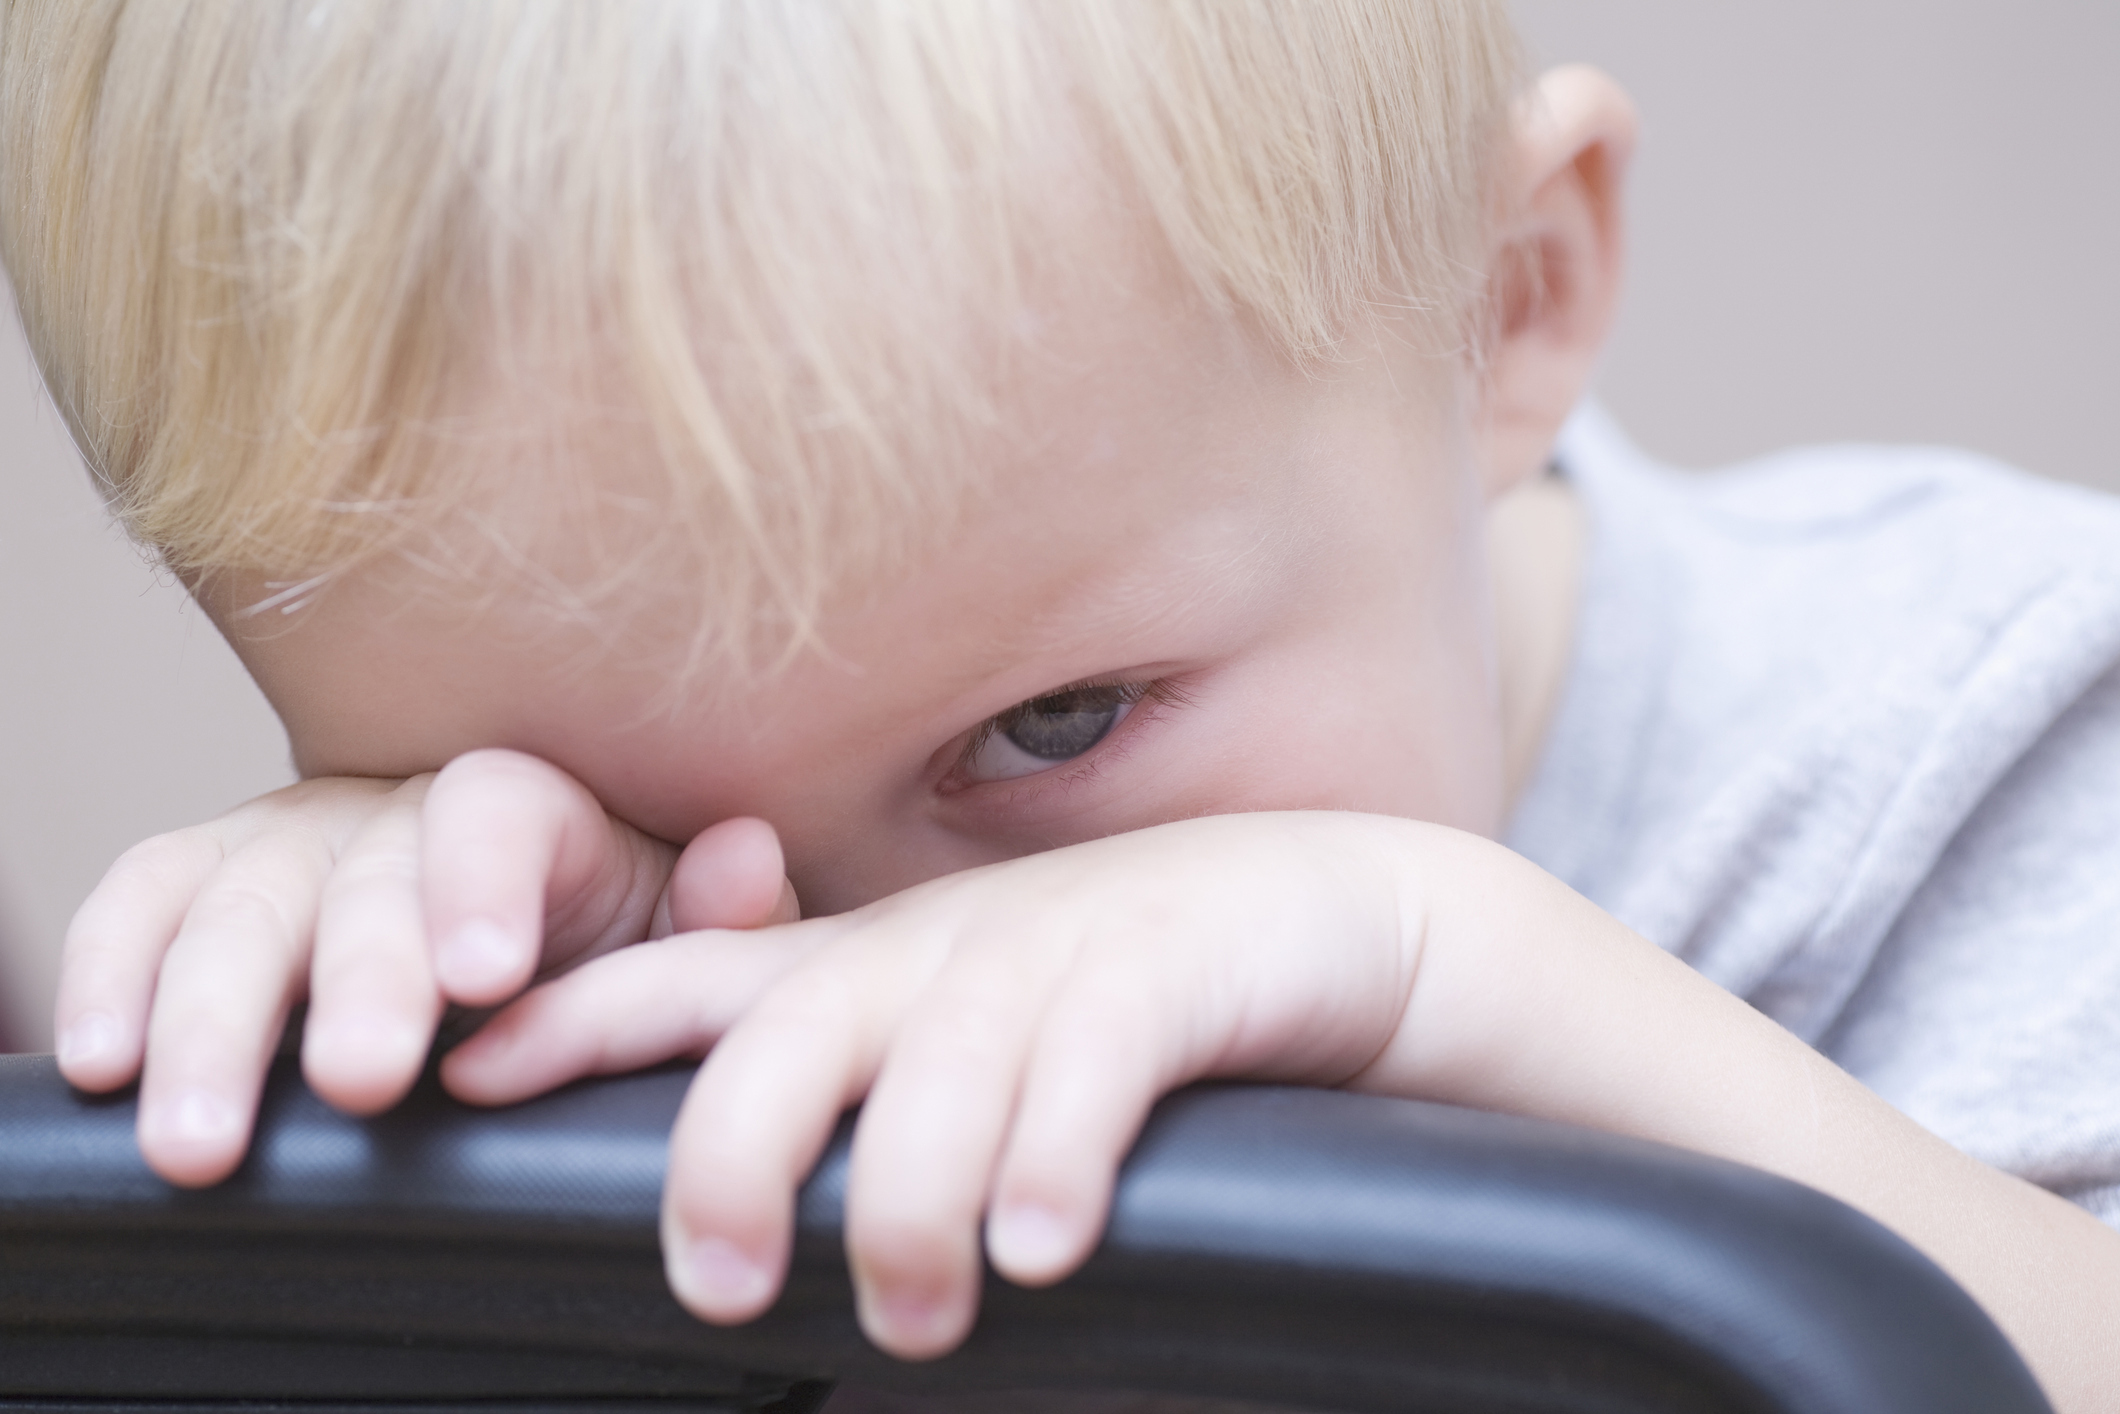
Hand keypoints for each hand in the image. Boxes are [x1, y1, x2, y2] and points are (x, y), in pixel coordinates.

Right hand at [54, 748, 794, 1186]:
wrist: (519, 927)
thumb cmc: (605, 940)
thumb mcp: (679, 935)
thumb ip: (713, 914)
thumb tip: (747, 859)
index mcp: (525, 812)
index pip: (498, 814)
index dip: (482, 886)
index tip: (483, 978)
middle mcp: (396, 813)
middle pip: (361, 876)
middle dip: (353, 981)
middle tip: (361, 1081)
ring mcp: (296, 845)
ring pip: (237, 907)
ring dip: (213, 1023)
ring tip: (206, 1139)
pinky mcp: (211, 885)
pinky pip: (146, 904)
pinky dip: (112, 974)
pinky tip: (102, 1063)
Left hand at [444, 810, 1475, 1358]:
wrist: (1310, 914)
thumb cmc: (1113, 1003)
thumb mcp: (962, 1041)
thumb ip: (860, 1116)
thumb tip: (764, 1252)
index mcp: (873, 969)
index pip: (694, 978)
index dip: (577, 1016)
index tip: (465, 1073)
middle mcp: (939, 954)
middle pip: (791, 1031)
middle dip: (729, 1149)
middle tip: (723, 1283)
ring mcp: (1052, 952)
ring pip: (939, 1066)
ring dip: (911, 1198)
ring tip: (918, 1314)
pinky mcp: (1169, 967)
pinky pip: (1094, 1058)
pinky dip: (1058, 1155)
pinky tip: (1047, 1245)